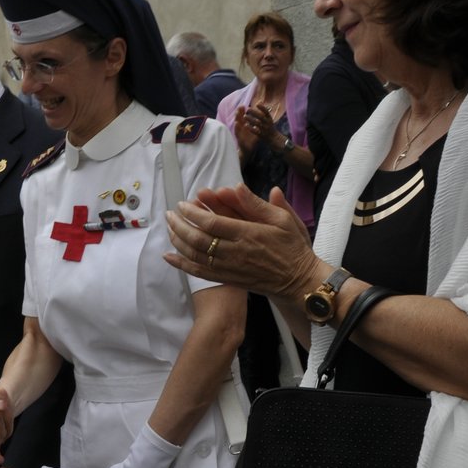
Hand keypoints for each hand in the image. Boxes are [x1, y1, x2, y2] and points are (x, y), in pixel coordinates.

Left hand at [164, 183, 325, 297]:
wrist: (299, 281)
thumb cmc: (292, 247)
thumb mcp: (283, 220)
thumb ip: (257, 204)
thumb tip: (237, 186)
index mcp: (248, 234)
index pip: (212, 223)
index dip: (193, 214)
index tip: (182, 205)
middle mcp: (235, 252)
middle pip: (198, 240)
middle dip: (180, 226)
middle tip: (169, 215)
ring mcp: (230, 268)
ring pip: (196, 256)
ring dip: (178, 242)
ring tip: (168, 228)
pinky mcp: (228, 279)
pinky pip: (200, 272)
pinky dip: (182, 264)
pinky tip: (169, 256)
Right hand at [232, 106, 258, 151]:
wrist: (248, 150)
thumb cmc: (251, 141)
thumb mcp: (255, 131)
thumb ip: (257, 125)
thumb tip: (261, 118)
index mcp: (245, 126)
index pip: (243, 117)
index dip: (243, 111)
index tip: (244, 105)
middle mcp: (241, 129)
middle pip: (239, 119)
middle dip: (239, 112)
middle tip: (240, 106)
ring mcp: (239, 133)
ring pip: (237, 124)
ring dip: (236, 118)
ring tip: (237, 112)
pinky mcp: (238, 138)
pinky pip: (237, 132)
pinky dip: (236, 127)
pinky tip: (236, 123)